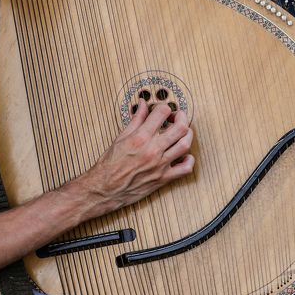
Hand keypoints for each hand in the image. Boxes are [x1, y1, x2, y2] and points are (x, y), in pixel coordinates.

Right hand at [78, 100, 194, 215]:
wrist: (105, 189)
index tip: (161, 110)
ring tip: (181, 133)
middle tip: (176, 117)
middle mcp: (152, 150)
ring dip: (187, 135)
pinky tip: (183, 155)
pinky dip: (189, 160)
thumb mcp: (120, 138)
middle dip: (181, 117)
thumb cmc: (110, 165)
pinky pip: (185, 168)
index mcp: (140, 138)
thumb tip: (143, 105)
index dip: (164, 107)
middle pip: (180, 127)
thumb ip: (136, 120)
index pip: (162, 112)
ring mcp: (160, 165)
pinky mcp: (163, 179)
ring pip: (185, 145)